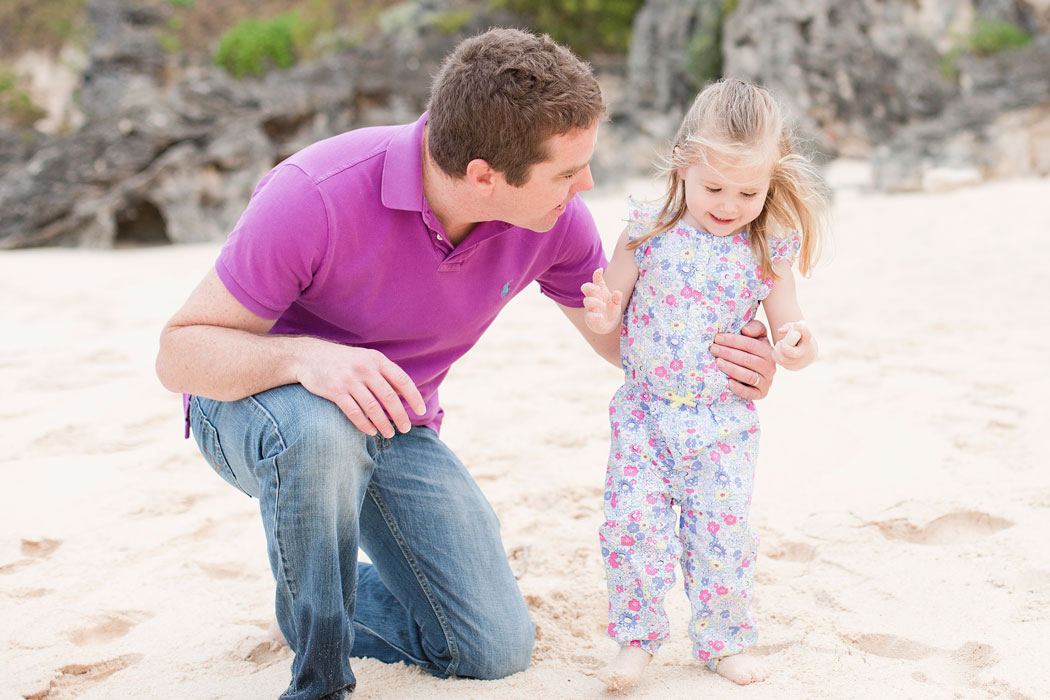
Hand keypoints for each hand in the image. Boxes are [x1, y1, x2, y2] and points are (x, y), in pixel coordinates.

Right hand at [295, 339, 426, 437]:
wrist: (310, 356)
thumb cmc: (345, 361)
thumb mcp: (367, 359)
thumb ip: (384, 373)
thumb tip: (404, 393)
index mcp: (377, 360)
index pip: (402, 380)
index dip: (414, 397)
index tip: (421, 411)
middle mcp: (365, 369)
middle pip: (389, 398)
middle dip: (400, 416)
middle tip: (406, 429)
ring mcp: (349, 380)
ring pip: (373, 408)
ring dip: (384, 424)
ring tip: (390, 434)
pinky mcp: (335, 391)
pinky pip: (354, 413)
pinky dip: (365, 425)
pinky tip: (372, 431)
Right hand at [581, 268, 623, 334]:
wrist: (608, 325)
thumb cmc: (611, 310)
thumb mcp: (616, 303)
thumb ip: (617, 298)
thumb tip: (617, 292)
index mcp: (600, 291)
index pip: (596, 281)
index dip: (597, 275)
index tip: (600, 270)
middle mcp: (593, 297)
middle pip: (585, 288)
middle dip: (590, 287)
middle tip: (598, 289)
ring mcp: (590, 307)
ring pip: (587, 301)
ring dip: (595, 302)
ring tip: (603, 305)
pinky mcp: (590, 318)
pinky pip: (590, 316)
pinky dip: (595, 316)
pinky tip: (600, 316)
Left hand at [710, 320, 775, 399]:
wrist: (759, 371)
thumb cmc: (754, 349)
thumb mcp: (758, 336)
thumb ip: (755, 327)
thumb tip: (745, 331)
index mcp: (769, 351)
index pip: (750, 345)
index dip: (733, 340)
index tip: (717, 338)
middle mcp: (770, 367)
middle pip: (748, 360)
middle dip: (728, 353)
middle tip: (713, 349)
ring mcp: (767, 381)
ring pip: (749, 376)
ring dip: (731, 369)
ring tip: (717, 362)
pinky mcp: (762, 394)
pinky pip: (751, 393)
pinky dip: (739, 389)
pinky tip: (727, 382)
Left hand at [773, 320, 816, 369]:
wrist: (808, 353)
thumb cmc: (800, 338)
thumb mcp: (797, 330)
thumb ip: (788, 327)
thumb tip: (779, 331)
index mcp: (808, 340)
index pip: (807, 334)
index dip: (802, 329)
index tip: (796, 325)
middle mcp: (805, 353)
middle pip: (791, 352)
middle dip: (782, 346)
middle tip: (780, 342)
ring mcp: (799, 362)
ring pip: (783, 359)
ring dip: (777, 350)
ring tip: (779, 345)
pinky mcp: (792, 367)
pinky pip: (780, 362)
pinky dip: (776, 355)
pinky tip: (778, 351)